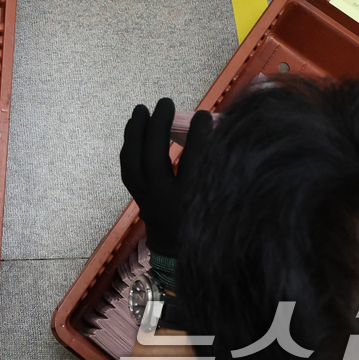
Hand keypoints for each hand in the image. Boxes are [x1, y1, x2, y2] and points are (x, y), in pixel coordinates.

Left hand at [119, 99, 213, 259]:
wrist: (184, 257)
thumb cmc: (213, 228)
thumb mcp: (228, 208)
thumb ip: (228, 176)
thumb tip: (230, 134)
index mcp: (193, 205)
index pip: (193, 166)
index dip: (198, 138)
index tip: (203, 116)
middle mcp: (166, 203)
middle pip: (154, 160)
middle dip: (158, 127)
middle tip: (166, 102)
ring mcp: (147, 200)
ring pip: (133, 163)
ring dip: (136, 132)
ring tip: (142, 108)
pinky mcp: (137, 198)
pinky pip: (127, 168)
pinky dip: (129, 145)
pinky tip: (134, 127)